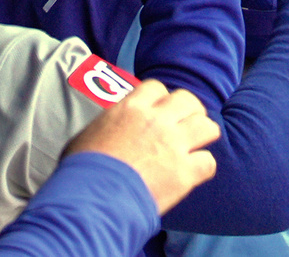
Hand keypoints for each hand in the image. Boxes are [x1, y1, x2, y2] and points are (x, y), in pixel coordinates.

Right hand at [65, 79, 219, 213]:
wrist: (88, 200)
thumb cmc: (80, 172)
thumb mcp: (87, 136)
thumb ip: (110, 124)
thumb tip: (114, 128)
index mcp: (131, 108)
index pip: (156, 87)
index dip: (160, 100)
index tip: (158, 112)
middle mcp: (157, 121)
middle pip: (188, 100)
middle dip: (188, 111)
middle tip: (183, 126)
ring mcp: (174, 144)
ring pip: (207, 126)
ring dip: (202, 136)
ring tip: (194, 146)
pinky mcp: (184, 172)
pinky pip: (208, 162)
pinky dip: (202, 168)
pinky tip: (192, 174)